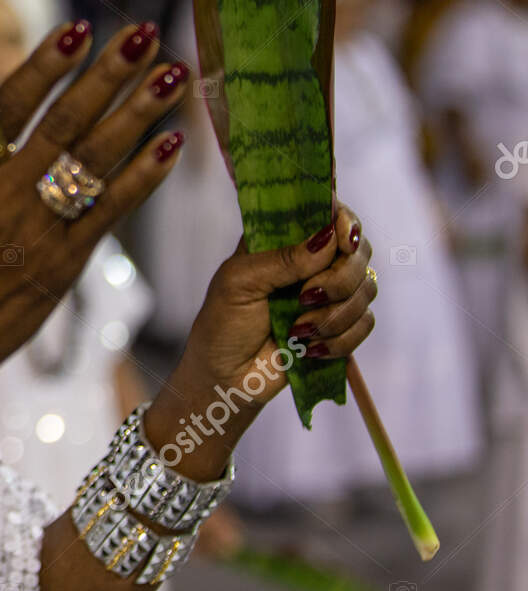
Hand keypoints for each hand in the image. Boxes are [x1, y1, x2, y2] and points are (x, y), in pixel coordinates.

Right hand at [0, 21, 186, 398]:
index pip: (7, 107)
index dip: (44, 67)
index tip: (79, 30)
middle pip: (63, 126)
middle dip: (107, 77)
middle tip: (145, 35)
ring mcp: (35, 233)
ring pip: (94, 164)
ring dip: (138, 116)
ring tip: (173, 76)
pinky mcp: (63, 266)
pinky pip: (110, 214)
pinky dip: (143, 178)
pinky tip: (173, 143)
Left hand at [144, 205, 375, 478]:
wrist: (226, 378)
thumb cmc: (222, 323)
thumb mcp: (240, 283)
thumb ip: (282, 259)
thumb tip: (329, 236)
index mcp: (284, 240)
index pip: (330, 212)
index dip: (344, 222)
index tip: (342, 239)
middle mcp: (313, 261)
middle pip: (359, 249)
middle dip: (340, 278)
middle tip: (306, 298)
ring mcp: (330, 293)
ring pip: (368, 288)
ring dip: (334, 315)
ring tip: (297, 331)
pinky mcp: (341, 326)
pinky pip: (366, 323)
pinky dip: (341, 339)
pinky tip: (310, 349)